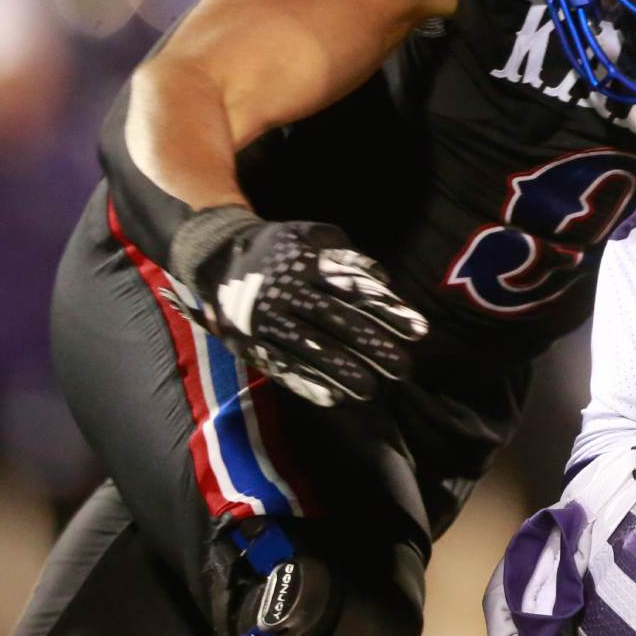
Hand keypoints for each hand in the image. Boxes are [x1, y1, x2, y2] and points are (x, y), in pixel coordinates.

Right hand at [169, 209, 428, 406]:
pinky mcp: (251, 343)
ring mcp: (266, 321)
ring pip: (310, 349)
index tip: (420, 331)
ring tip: (372, 390)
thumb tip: (382, 281)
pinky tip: (333, 398)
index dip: (389, 310)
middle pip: (337, 323)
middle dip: (373, 347)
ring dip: (343, 372)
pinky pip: (281, 366)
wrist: (215, 255)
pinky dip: (306, 383)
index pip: (355, 290)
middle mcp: (286, 293)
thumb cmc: (279, 249)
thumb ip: (347, 257)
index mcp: (305, 265)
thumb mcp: (309, 237)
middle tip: (404, 369)